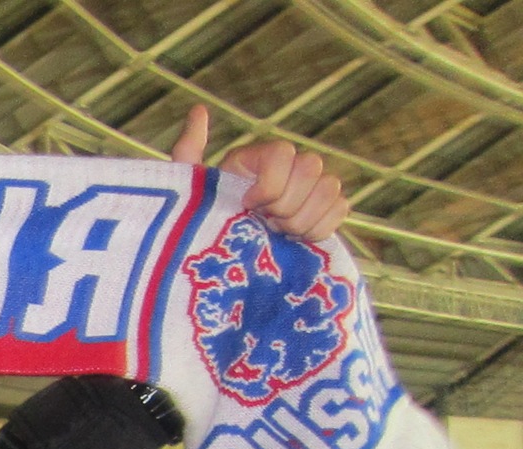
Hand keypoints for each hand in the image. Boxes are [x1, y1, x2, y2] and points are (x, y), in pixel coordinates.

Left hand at [171, 105, 350, 243]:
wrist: (229, 257)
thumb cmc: (205, 222)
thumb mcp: (188, 190)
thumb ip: (189, 151)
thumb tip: (199, 109)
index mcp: (260, 156)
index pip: (283, 152)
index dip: (269, 183)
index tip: (246, 204)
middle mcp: (291, 163)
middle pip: (311, 167)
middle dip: (285, 204)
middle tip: (262, 224)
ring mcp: (314, 185)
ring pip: (329, 188)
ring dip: (302, 219)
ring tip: (276, 233)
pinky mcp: (328, 207)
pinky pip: (341, 208)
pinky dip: (319, 228)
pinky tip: (295, 239)